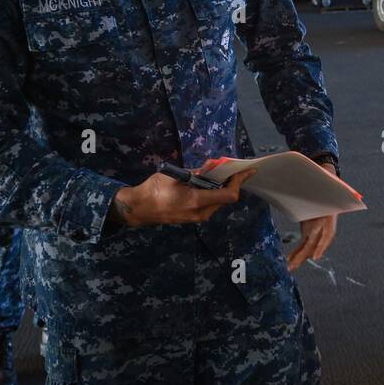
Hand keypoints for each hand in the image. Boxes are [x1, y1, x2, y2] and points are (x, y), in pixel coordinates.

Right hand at [111, 167, 255, 226]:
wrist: (137, 209)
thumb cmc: (154, 190)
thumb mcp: (175, 176)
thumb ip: (197, 173)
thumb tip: (213, 166)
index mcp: (197, 201)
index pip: (229, 195)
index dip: (239, 182)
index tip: (246, 171)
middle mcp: (200, 213)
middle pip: (225, 198)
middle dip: (231, 183)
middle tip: (233, 168)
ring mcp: (196, 218)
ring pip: (217, 201)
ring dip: (221, 187)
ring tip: (220, 173)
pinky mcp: (192, 218)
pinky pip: (209, 204)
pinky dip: (212, 193)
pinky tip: (208, 183)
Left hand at [287, 162, 339, 271]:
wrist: (326, 182)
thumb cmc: (325, 181)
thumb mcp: (325, 180)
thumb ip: (324, 180)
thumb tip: (323, 171)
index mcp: (329, 216)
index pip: (327, 233)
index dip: (321, 245)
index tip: (316, 256)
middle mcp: (325, 225)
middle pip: (315, 243)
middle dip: (304, 255)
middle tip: (294, 266)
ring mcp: (317, 228)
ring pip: (309, 247)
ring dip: (299, 258)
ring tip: (289, 268)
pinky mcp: (310, 229)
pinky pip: (304, 243)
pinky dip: (298, 252)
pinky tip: (290, 261)